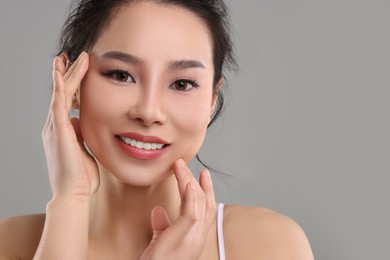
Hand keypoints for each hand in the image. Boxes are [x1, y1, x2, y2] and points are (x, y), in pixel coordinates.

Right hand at [42, 52, 98, 200]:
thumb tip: (87, 125)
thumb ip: (85, 136)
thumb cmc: (81, 176)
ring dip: (67, 73)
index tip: (79, 71)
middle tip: (72, 55)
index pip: (68, 100)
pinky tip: (59, 70)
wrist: (74, 193)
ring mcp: (54, 126)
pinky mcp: (58, 129)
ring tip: (73, 56)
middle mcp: (55, 125)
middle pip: (62, 92)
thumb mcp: (86, 150)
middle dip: (67, 73)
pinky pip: (58, 102)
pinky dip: (59, 85)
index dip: (73, 85)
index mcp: (63, 130)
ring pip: (61, 93)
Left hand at [141, 159, 216, 259]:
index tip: (203, 174)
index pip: (206, 209)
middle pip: (204, 202)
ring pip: (197, 202)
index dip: (207, 190)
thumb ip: (162, 226)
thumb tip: (158, 211)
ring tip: (181, 166)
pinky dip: (190, 196)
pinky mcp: (183, 237)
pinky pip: (191, 212)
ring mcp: (193, 238)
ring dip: (189, 181)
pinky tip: (186, 182)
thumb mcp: (160, 241)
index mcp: (195, 237)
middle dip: (196, 181)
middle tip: (187, 165)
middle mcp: (198, 237)